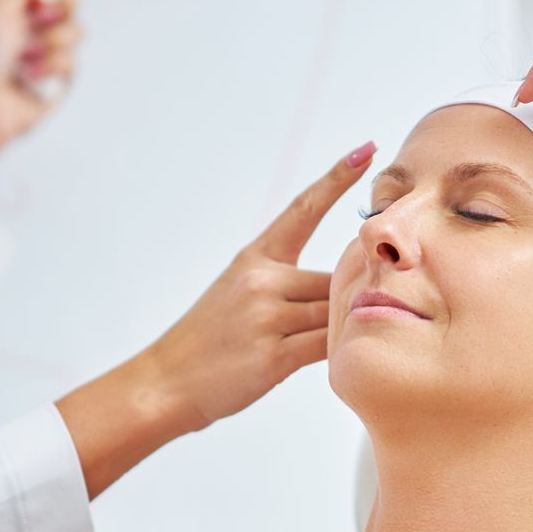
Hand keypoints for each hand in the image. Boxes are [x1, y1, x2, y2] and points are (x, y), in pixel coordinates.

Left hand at [0, 0, 114, 191]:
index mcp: (20, 1)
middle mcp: (38, 23)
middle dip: (57, 7)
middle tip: (34, 17)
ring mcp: (51, 50)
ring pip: (77, 30)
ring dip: (48, 43)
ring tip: (22, 59)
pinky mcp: (61, 77)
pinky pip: (72, 60)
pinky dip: (49, 67)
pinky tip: (28, 78)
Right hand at [144, 140, 376, 428]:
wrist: (165, 382)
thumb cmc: (207, 341)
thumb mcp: (237, 293)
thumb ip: (286, 283)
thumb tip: (343, 281)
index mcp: (253, 258)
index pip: (302, 209)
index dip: (337, 178)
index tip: (367, 149)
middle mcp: (260, 280)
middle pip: (333, 279)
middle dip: (350, 296)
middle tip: (359, 312)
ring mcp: (266, 317)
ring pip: (335, 312)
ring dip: (347, 326)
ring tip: (346, 343)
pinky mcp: (273, 356)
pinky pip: (328, 347)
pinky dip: (342, 352)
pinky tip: (347, 360)